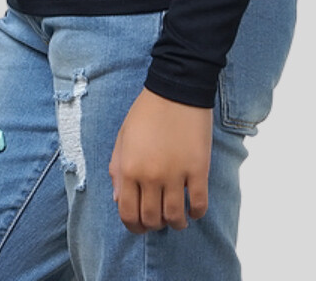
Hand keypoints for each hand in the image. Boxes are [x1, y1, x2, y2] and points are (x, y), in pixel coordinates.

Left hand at [108, 85, 212, 232]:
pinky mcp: (198, 169)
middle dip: (154, 225)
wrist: (176, 88)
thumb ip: (117, 169)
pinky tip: (194, 209)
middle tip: (159, 220)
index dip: (134, 226)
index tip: (141, 225)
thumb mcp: (123, 137)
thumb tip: (117, 199)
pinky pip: (199, 204)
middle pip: (151, 219)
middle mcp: (150, 176)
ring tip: (178, 218)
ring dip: (176, 223)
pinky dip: (197, 213)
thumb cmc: (147, 111)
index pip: (128, 214)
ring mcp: (175, 174)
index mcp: (128, 168)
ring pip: (175, 217)